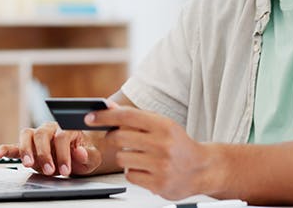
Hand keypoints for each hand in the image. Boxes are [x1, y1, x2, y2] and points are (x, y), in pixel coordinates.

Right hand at [0, 122, 102, 176]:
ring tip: (28, 164)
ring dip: (26, 150)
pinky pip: (13, 145)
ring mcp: (37, 136)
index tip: (66, 170)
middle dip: (45, 154)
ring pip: (27, 135)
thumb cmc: (84, 154)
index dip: (63, 153)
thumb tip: (80, 153)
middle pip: (42, 134)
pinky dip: (5, 149)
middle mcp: (50, 128)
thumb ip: (88, 155)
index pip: (62, 136)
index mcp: (67, 127)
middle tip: (50, 171)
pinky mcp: (27, 146)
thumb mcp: (92, 157)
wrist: (78, 155)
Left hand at [86, 106, 208, 199]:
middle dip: (113, 138)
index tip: (90, 118)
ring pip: (122, 158)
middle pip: (119, 138)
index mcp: (164, 126)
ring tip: (141, 157)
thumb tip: (109, 107)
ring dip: (126, 157)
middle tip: (118, 139)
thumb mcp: (162, 125)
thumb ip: (136, 118)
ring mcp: (160, 165)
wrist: (202, 169)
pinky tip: (147, 170)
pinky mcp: (158, 184)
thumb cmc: (179, 145)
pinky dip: (134, 172)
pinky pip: (130, 175)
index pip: (127, 116)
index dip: (105, 116)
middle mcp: (163, 144)